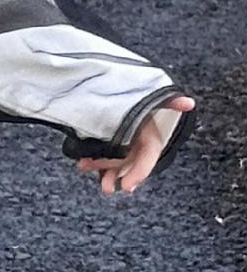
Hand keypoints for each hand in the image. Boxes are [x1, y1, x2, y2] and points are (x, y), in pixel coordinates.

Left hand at [75, 94, 194, 193]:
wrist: (114, 85)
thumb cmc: (138, 95)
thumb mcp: (153, 97)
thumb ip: (170, 101)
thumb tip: (189, 103)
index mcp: (149, 134)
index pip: (148, 157)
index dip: (140, 172)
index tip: (128, 186)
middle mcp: (135, 141)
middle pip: (127, 163)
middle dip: (116, 175)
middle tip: (106, 186)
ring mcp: (120, 143)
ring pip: (113, 162)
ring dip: (102, 171)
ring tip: (88, 172)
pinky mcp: (105, 141)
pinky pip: (101, 156)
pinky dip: (93, 162)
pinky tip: (82, 163)